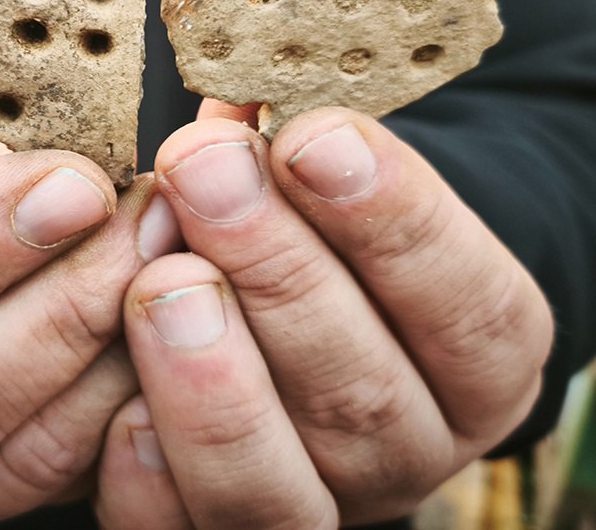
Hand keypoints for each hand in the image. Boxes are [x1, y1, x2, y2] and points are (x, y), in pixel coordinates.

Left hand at [96, 108, 553, 528]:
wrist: (303, 316)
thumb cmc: (319, 230)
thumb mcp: (332, 187)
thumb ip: (290, 154)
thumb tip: (229, 105)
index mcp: (479, 358)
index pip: (471, 306)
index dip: (398, 222)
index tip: (315, 135)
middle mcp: (414, 446)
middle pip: (364, 391)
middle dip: (277, 272)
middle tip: (204, 172)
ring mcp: (322, 503)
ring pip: (278, 483)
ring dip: (216, 381)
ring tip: (160, 280)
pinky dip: (149, 477)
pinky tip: (116, 407)